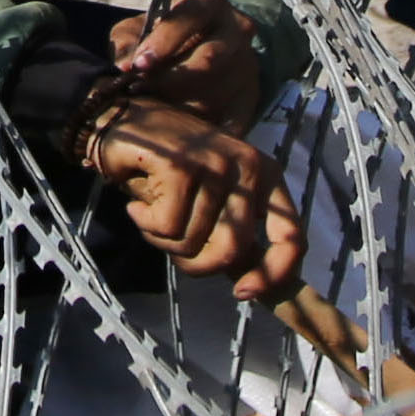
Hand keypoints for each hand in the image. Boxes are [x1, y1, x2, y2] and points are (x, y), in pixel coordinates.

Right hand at [81, 95, 302, 299]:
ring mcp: (215, 164)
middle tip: (171, 244)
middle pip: (233, 249)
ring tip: (152, 213)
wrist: (123, 122)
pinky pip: (166, 227)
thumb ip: (232, 234)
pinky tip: (138, 204)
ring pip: (193, 241)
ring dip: (162, 240)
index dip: (273, 274)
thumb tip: (248, 285)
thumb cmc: (170, 167)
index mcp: (266, 175)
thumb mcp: (213, 200)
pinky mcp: (181, 166)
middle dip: (195, 262)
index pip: (291, 235)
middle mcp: (248, 166)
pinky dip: (146, 223)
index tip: (242, 293)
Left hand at [107, 0, 266, 134]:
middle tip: (139, 94)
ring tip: (150, 116)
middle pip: (208, 60)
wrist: (188, 54)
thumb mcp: (137, 30)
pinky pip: (230, 123)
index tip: (138, 65)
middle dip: (168, 81)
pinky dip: (204, 135)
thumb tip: (124, 67)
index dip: (163, 41)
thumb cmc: (156, 40)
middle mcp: (237, 30)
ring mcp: (248, 66)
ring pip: (216, 95)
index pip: (191, 16)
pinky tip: (179, 139)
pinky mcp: (250, 99)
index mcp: (209, 3)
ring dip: (179, 110)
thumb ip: (128, 43)